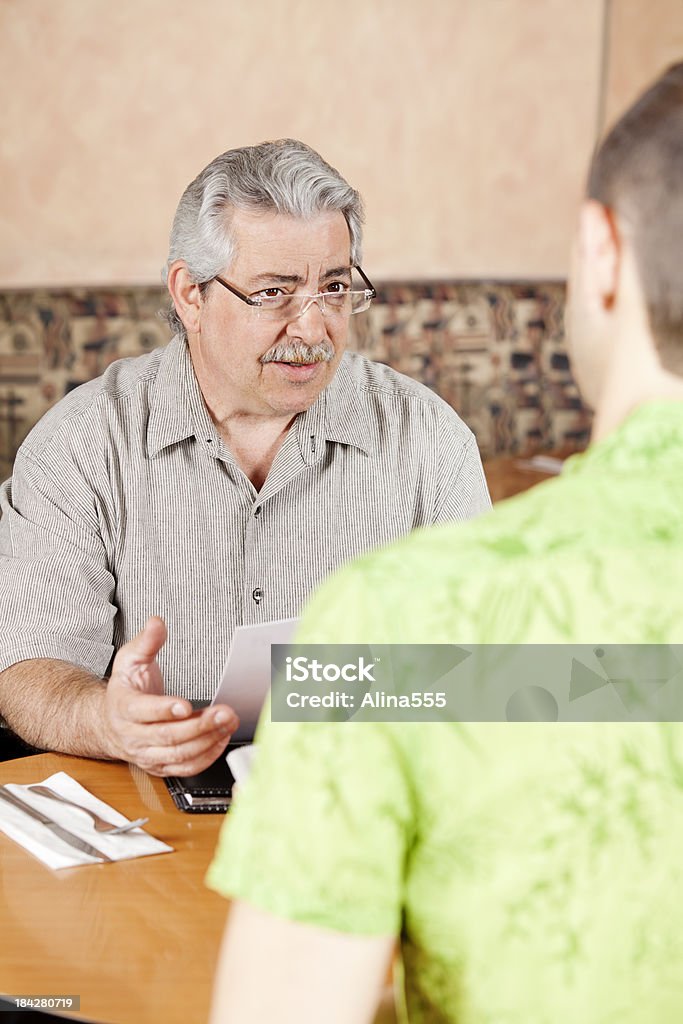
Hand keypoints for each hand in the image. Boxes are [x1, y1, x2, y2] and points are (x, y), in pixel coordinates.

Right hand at [104, 616, 238, 775]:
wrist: (110, 723)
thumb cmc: (125, 690)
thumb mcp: (130, 660)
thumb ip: (146, 642)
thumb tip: (156, 623)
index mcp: (124, 707)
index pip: (143, 711)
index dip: (164, 709)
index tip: (186, 705)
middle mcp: (133, 735)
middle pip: (167, 736)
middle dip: (199, 726)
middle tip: (224, 713)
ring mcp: (147, 754)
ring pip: (179, 754)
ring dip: (207, 740)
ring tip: (228, 723)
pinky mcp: (160, 765)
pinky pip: (185, 767)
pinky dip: (206, 756)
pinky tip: (221, 739)